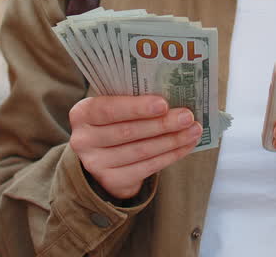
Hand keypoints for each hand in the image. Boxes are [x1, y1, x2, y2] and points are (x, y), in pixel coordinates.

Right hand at [68, 96, 201, 199]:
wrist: (102, 157)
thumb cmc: (114, 122)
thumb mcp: (114, 107)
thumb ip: (132, 100)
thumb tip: (173, 94)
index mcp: (82, 114)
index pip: (108, 109)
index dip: (136, 107)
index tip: (163, 103)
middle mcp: (83, 140)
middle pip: (128, 132)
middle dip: (162, 124)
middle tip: (187, 116)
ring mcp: (95, 164)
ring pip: (141, 151)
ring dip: (172, 140)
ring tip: (194, 130)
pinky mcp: (111, 181)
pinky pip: (147, 168)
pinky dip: (170, 156)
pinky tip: (186, 145)